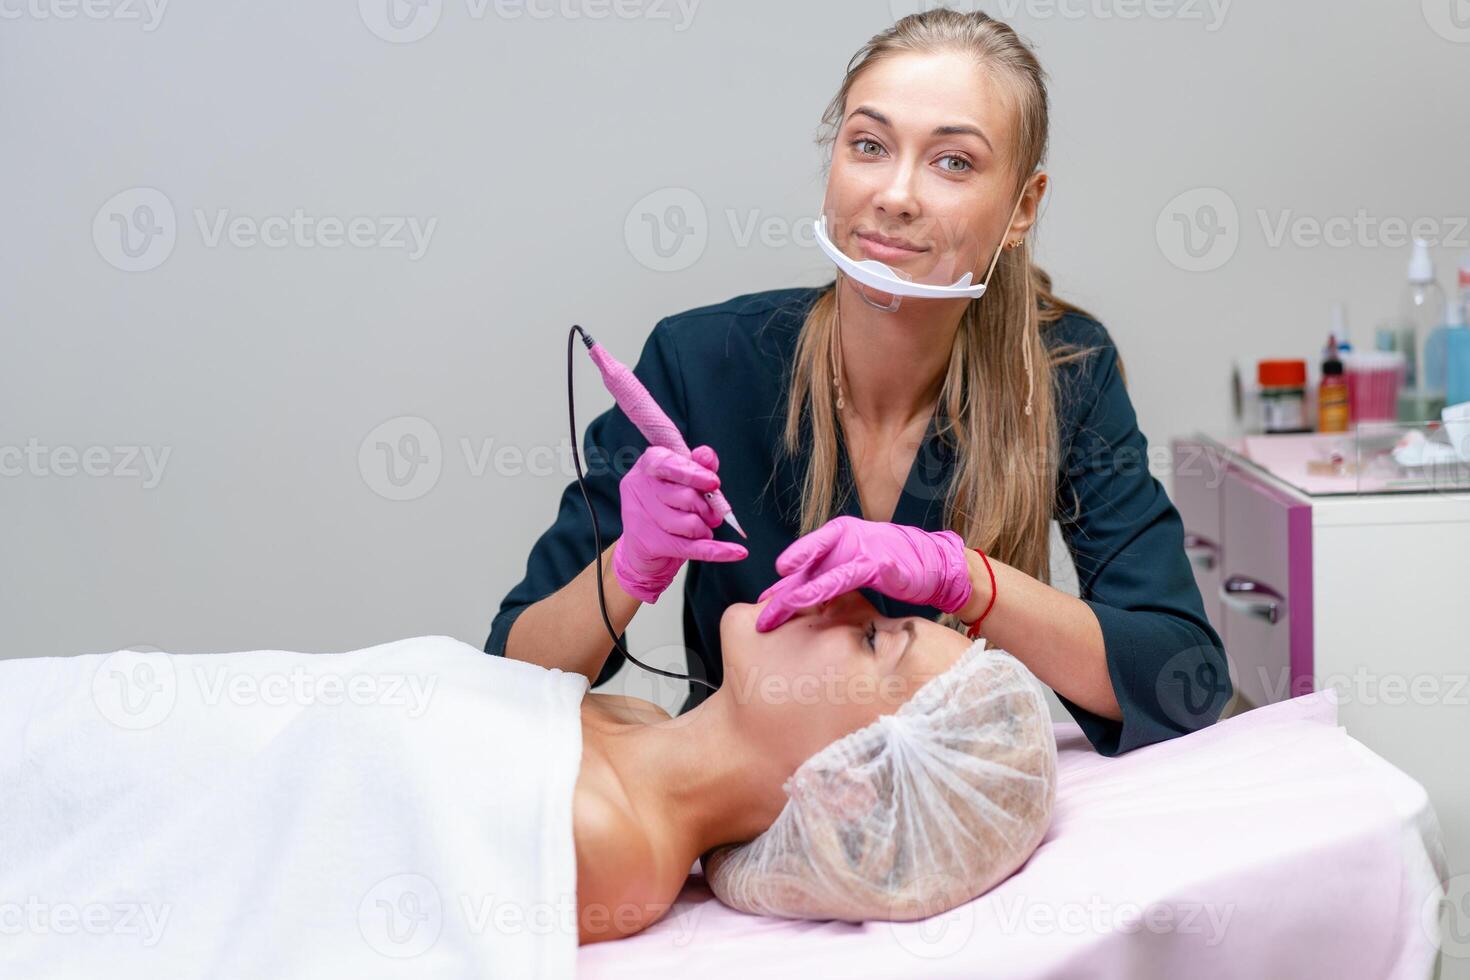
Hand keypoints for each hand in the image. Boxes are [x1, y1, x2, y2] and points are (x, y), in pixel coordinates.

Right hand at [613, 445, 746, 602]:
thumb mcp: (681, 479)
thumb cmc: (665, 505)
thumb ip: (697, 465)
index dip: (695, 474)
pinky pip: (693, 548)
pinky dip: (719, 551)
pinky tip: (736, 552)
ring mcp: (641, 517)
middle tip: (712, 514)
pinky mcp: (649, 544)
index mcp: (648, 465)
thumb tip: (707, 455)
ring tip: (701, 529)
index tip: (713, 482)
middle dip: (707, 508)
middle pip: (686, 496)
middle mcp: (639, 488)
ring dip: (705, 529)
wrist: (642, 545)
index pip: (669, 464)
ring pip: (690, 524)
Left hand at [755, 516, 970, 631]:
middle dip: (783, 595)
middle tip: (762, 618)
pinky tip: (816, 596)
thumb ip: (824, 578)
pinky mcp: (882, 563)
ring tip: (784, 606)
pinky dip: (834, 582)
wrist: (932, 563)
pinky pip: (853, 574)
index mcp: (834, 538)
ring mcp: (863, 549)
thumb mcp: (850, 568)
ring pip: (826, 573)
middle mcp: (844, 539)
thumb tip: (788, 599)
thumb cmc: (887, 564)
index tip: (760, 606)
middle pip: (806, 570)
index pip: (800, 565)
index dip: (780, 587)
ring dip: (803, 592)